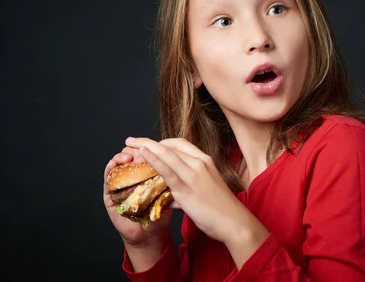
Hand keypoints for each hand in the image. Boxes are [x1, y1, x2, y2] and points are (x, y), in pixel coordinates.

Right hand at [103, 147, 172, 247]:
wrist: (150, 235)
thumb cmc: (159, 213)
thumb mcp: (166, 193)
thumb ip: (168, 179)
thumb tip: (175, 163)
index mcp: (144, 174)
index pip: (142, 154)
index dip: (146, 148)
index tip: (152, 146)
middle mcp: (131, 177)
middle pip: (128, 155)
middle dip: (133, 150)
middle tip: (139, 151)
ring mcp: (119, 185)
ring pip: (116, 165)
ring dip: (120, 157)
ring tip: (127, 157)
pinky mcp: (110, 196)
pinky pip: (107, 181)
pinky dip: (109, 171)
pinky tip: (112, 165)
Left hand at [124, 137, 253, 244]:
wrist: (234, 222)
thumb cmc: (221, 210)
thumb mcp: (204, 191)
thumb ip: (185, 191)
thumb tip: (170, 197)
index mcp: (205, 161)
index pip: (179, 144)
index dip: (160, 142)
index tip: (147, 145)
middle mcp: (200, 162)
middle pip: (169, 145)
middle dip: (148, 142)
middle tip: (131, 141)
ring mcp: (194, 174)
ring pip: (166, 154)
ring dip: (145, 147)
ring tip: (129, 144)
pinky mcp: (187, 187)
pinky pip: (166, 170)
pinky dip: (153, 159)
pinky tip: (142, 155)